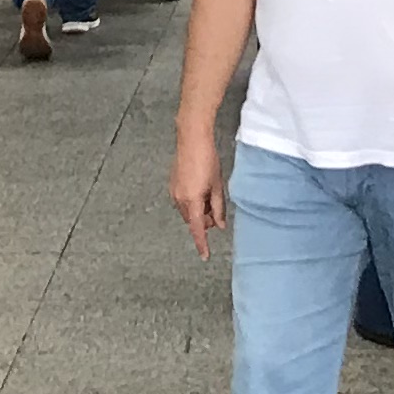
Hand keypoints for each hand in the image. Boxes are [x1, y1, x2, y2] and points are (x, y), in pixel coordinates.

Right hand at [169, 123, 226, 255]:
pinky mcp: (173, 184)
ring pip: (187, 211)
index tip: (205, 256)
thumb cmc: (207, 160)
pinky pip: (183, 201)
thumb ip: (218, 208)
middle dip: (203, 222)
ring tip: (210, 198)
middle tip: (216, 214)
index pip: (197, 229)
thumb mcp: (217, 186)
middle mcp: (179, 199)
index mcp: (192, 201)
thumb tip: (220, 225)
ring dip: (198, 211)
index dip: (202, 243)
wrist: (192, 138)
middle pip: (192, 220)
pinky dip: (193, 202)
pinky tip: (201, 191)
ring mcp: (174, 191)